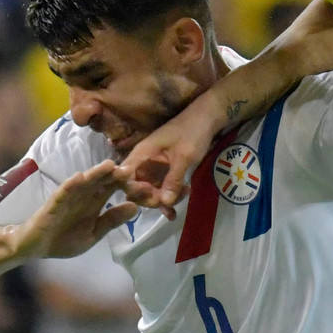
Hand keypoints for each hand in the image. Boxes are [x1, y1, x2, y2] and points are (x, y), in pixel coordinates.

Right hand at [14, 161, 138, 257]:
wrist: (35, 247)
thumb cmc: (63, 239)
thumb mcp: (93, 234)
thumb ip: (111, 221)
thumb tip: (135, 207)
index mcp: (94, 203)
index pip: (112, 189)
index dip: (126, 185)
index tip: (143, 184)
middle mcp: (82, 197)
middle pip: (101, 182)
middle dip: (115, 176)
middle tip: (131, 169)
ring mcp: (67, 198)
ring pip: (84, 183)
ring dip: (96, 174)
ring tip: (109, 165)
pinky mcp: (53, 204)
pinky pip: (62, 193)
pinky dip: (70, 185)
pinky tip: (79, 177)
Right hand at [120, 97, 228, 213]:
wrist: (207, 119)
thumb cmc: (192, 132)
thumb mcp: (184, 156)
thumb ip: (173, 179)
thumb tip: (163, 202)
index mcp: (142, 153)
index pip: (124, 175)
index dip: (132, 188)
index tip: (151, 192)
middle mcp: (143, 162)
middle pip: (134, 188)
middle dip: (149, 198)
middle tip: (169, 199)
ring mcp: (153, 169)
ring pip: (149, 192)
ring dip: (162, 199)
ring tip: (185, 194)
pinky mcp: (163, 173)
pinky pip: (160, 190)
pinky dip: (167, 200)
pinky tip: (173, 212)